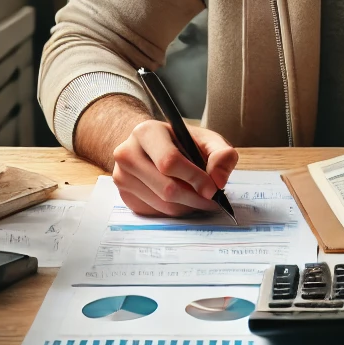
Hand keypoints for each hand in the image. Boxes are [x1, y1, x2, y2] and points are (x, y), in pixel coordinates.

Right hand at [112, 119, 237, 216]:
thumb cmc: (181, 142)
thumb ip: (221, 153)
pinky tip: (184, 200)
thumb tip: (218, 180)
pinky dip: (175, 210)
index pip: (169, 161)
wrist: (151, 145)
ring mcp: (121, 177)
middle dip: (194, 197)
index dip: (195, 177)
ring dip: (187, 206)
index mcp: (146, 132)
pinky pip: (155, 212)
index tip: (213, 188)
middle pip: (165, 187)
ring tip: (201, 198)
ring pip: (161, 204)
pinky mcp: (124, 196)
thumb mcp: (206, 139)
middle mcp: (127, 154)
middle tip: (212, 199)